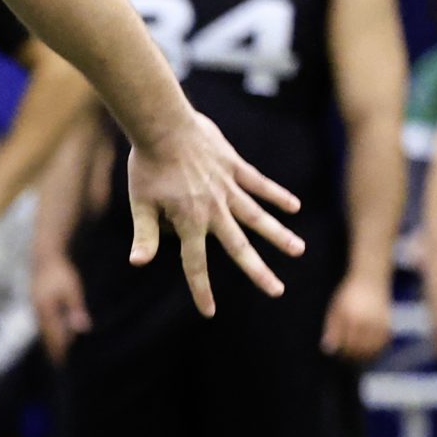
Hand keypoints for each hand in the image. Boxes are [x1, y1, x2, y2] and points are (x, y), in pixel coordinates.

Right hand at [32, 257, 91, 362]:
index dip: (59, 349)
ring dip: (50, 341)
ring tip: (56, 353)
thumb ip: (76, 309)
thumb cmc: (61, 272)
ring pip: (42, 330)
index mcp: (46, 310)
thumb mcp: (73, 290)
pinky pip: (41, 323)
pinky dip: (47, 332)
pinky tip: (53, 333)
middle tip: (59, 364)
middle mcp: (37, 312)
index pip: (54, 335)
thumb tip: (82, 328)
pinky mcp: (35, 304)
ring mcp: (34, 308)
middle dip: (53, 349)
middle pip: (46, 336)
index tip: (63, 363)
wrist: (44, 257)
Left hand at [124, 112, 304, 314]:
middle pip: (239, 247)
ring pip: (258, 217)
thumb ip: (145, 235)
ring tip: (299, 251)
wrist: (162, 124)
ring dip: (278, 235)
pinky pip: (260, 184)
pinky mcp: (235, 167)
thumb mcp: (140, 204)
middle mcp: (214, 209)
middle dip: (258, 272)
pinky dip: (277, 195)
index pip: (195, 264)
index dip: (200, 289)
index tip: (210, 312)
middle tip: (278, 291)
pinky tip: (294, 207)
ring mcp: (228, 188)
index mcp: (189, 222)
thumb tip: (138, 264)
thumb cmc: (147, 166)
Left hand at [321, 272, 393, 362]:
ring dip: (365, 356)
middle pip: (360, 348)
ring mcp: (379, 322)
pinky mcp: (388, 323)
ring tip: (357, 356)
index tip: (338, 353)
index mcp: (351, 317)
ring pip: (373, 348)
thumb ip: (332, 329)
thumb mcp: (335, 309)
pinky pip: (383, 343)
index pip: (346, 343)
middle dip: (353, 356)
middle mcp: (367, 320)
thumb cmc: (348, 295)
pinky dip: (377, 349)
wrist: (370, 280)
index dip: (342, 352)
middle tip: (347, 358)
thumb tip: (328, 350)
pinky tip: (369, 349)